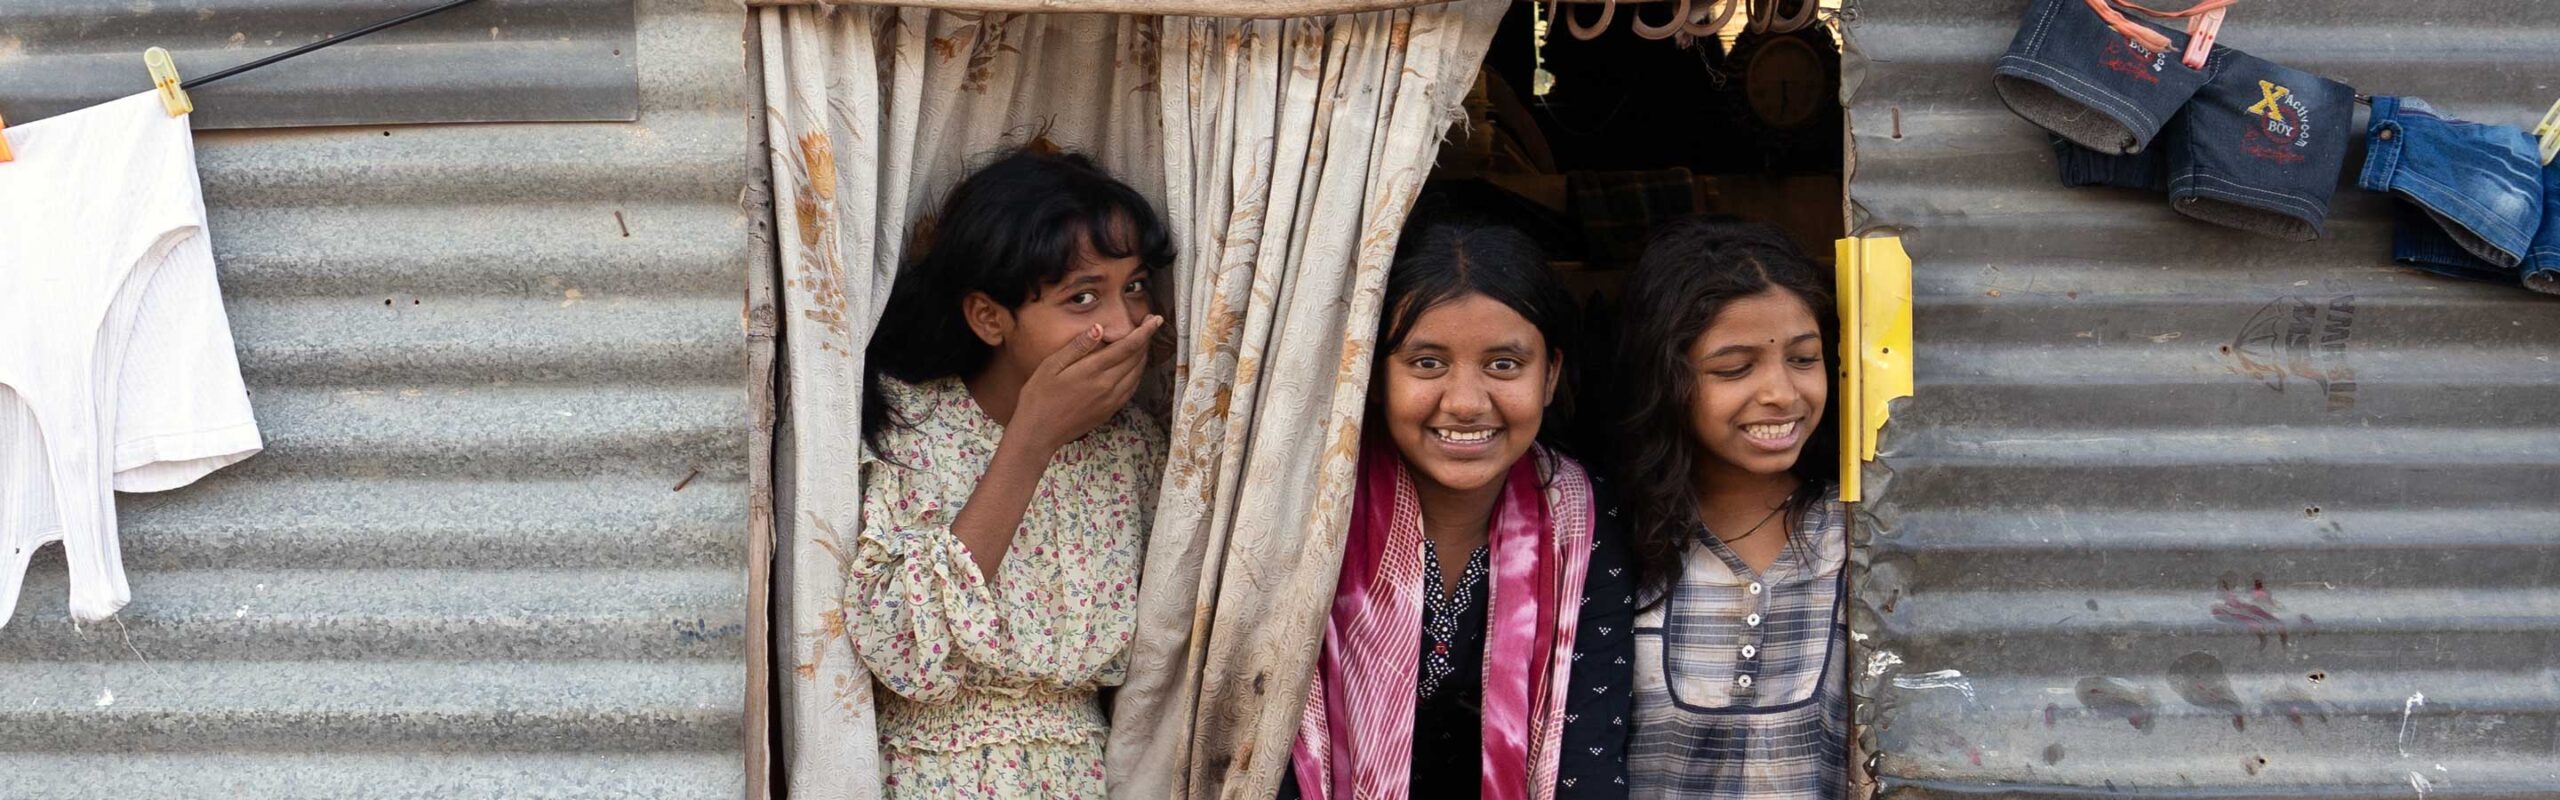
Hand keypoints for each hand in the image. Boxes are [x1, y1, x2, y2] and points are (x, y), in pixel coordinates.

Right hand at [1010, 315, 1162, 452]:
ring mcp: (1111, 400)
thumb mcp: (1051, 365)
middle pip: (1137, 358)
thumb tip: (1098, 328)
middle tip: (1149, 324)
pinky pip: (1131, 388)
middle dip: (1146, 339)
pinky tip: (1133, 367)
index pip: (1128, 346)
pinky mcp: (1110, 411)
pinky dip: (1137, 373)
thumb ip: (1077, 346)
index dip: (1144, 331)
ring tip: (1143, 342)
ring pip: (1137, 373)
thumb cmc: (1039, 396)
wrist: (1038, 432)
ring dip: (1143, 356)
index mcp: (1093, 371)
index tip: (1155, 319)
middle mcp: (1107, 386)